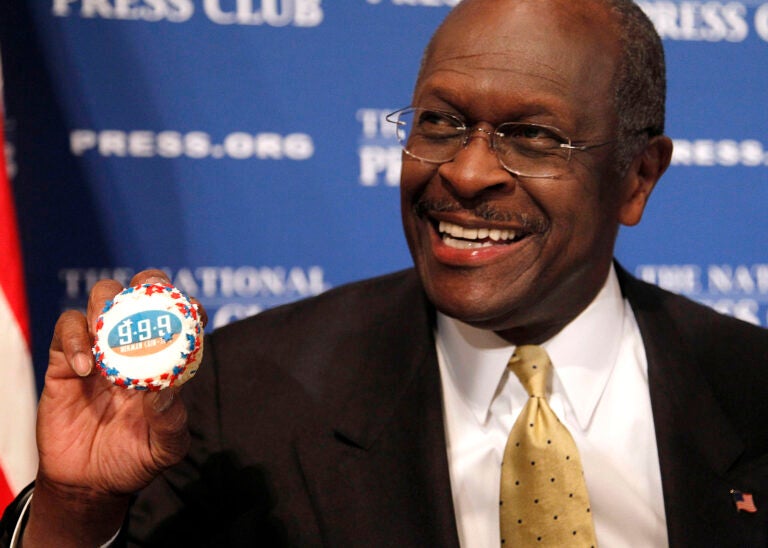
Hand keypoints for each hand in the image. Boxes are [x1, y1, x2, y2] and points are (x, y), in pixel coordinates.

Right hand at [24, 270, 205, 546]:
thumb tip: (164, 391)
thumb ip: (170, 422)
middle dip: (148, 282)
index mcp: (163, 359)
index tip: (193, 309)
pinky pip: (66, 332)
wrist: (89, 482)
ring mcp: (98, 350)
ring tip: (106, 329)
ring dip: (106, 304)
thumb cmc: (135, 458)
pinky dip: (75, 339)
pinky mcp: (64, 361)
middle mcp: (132, 346)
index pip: (178, 318)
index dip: (186, 306)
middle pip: (139, 294)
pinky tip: (85, 368)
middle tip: (149, 292)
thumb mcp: (164, 448)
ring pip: (101, 300)